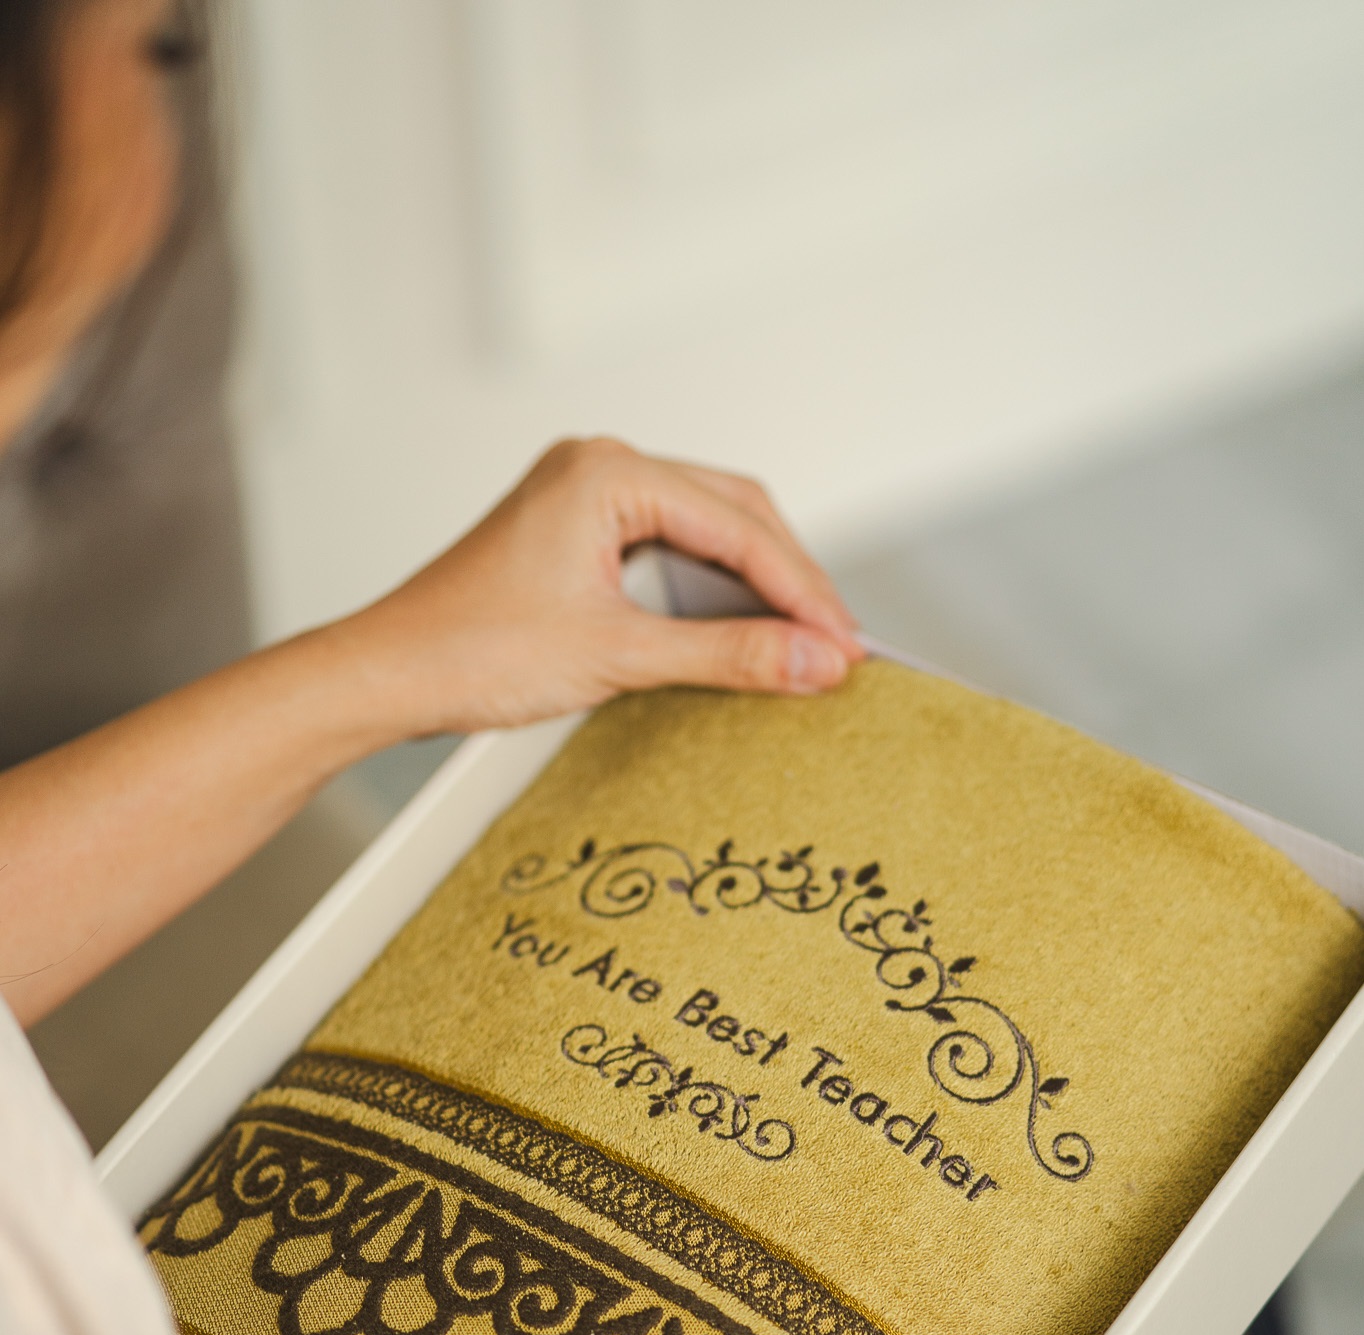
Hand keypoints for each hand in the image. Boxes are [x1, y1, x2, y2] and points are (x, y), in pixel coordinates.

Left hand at [324, 438, 863, 740]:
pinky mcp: (577, 535)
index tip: (846, 646)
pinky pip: (669, 551)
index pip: (739, 526)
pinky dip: (711, 594)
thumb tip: (817, 662)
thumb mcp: (619, 656)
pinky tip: (740, 634)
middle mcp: (599, 467)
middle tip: (835, 649)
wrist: (387, 675)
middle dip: (789, 583)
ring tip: (801, 648)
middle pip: (734, 514)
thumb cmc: (472, 652)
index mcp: (608, 471)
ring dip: (755, 589)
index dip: (803, 592)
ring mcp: (586, 497)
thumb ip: (728, 655)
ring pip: (706, 532)